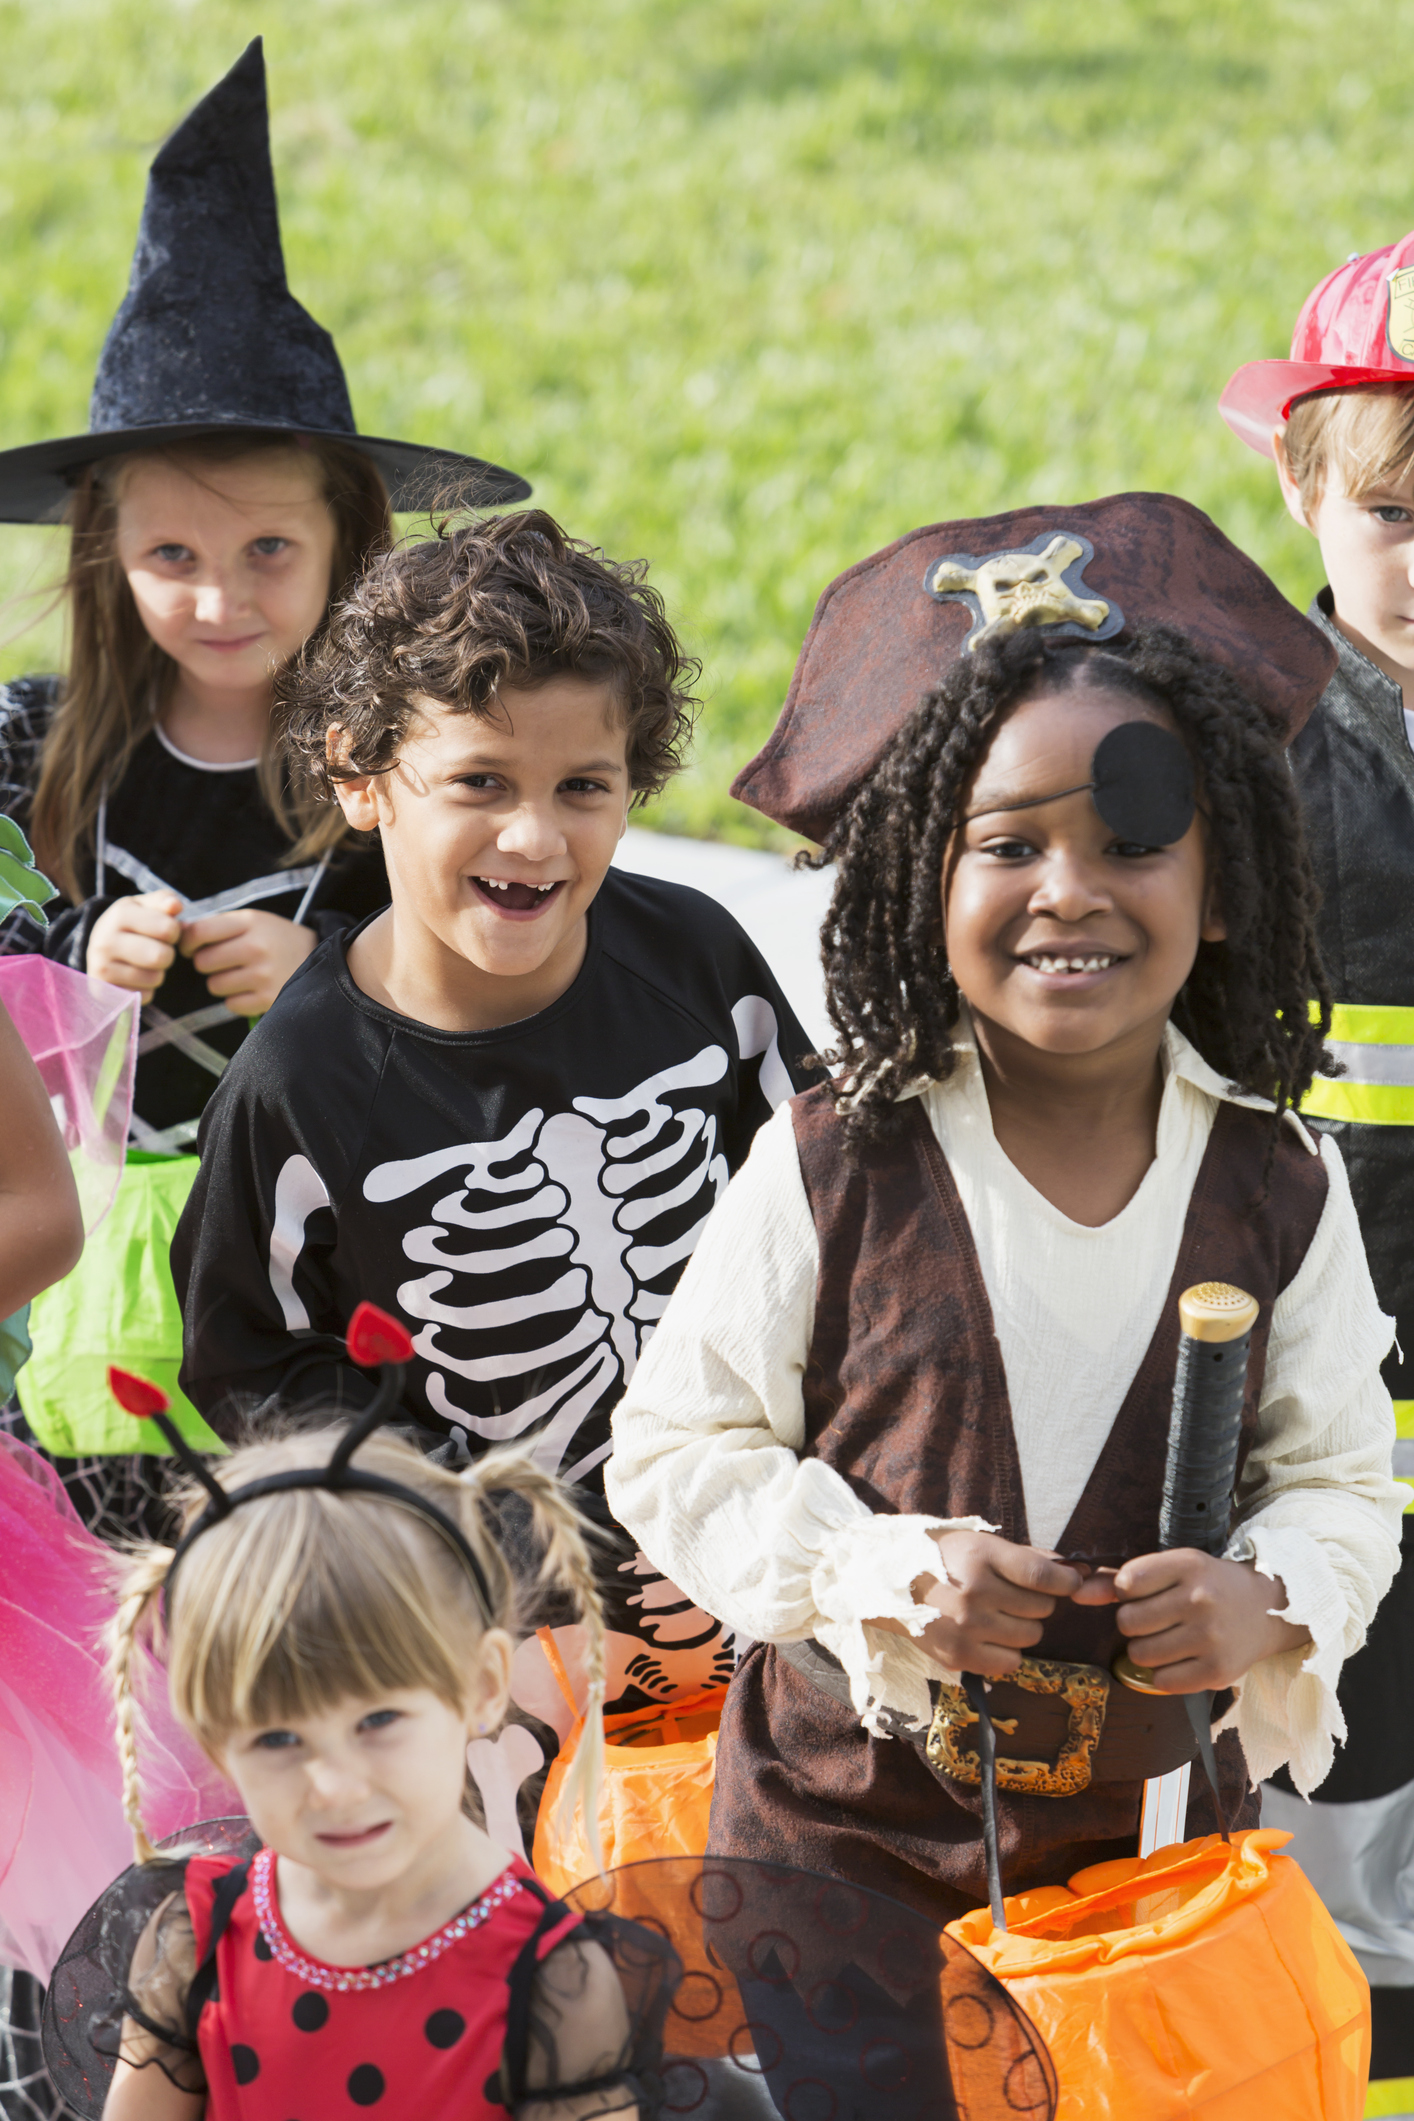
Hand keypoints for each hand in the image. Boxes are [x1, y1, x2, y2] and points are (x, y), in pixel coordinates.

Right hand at [86, 891, 181, 1002]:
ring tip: (143, 963)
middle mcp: (105, 941)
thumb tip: (175, 906)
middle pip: (162, 957)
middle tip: (155, 949)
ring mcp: (101, 968)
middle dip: (166, 954)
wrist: (101, 947)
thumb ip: (164, 901)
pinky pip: (145, 996)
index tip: (163, 931)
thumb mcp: (146, 906)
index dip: (174, 932)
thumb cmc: (133, 924)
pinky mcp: (104, 991)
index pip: (169, 929)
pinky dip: (146, 989)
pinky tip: (134, 978)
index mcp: (119, 914)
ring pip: (155, 978)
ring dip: (157, 973)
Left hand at [180, 909, 314, 1016]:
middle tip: (222, 963)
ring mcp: (264, 975)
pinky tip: (252, 990)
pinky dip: (237, 1000)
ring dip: (222, 983)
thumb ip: (218, 926)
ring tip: (241, 976)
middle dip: (207, 964)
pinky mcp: (269, 999)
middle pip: (203, 962)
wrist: (327, 960)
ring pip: (214, 986)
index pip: (198, 932)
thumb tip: (177, 934)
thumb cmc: (277, 940)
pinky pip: (231, 1004)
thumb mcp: (254, 922)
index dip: (188, 943)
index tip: (192, 947)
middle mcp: (256, 947)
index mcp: (250, 922)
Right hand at [875, 1531, 1082, 1679]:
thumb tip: (1076, 1570)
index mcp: (980, 1556)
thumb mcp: (980, 1544)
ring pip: (1030, 1636)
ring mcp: (966, 1626)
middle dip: (1035, 1602)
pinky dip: (1006, 1652)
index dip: (1066, 1581)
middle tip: (1012, 1596)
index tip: (1071, 1582)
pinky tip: (988, 1636)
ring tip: (998, 1615)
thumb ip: (1028, 1557)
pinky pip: (1010, 1662)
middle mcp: (974, 1592)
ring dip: (1022, 1627)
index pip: (1042, 1576)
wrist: (888, 1583)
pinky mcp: (958, 1654)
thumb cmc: (942, 1559)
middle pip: (1041, 1608)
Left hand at [1114, 1549, 1310, 1691]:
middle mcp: (1201, 1599)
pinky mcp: (1218, 1671)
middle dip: (1133, 1623)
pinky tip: (1179, 1660)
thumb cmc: (1208, 1586)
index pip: (1127, 1583)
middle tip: (1156, 1620)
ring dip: (1145, 1650)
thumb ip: (1119, 1579)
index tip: (1145, 1593)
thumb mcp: (1172, 1569)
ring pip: (1140, 1654)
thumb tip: (1076, 1592)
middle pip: (1128, 1622)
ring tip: (1166, 1640)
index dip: (1127, 1592)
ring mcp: (1211, 1637)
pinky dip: (1162, 1675)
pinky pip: (1161, 1682)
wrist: (1267, 1610)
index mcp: (1189, 1565)